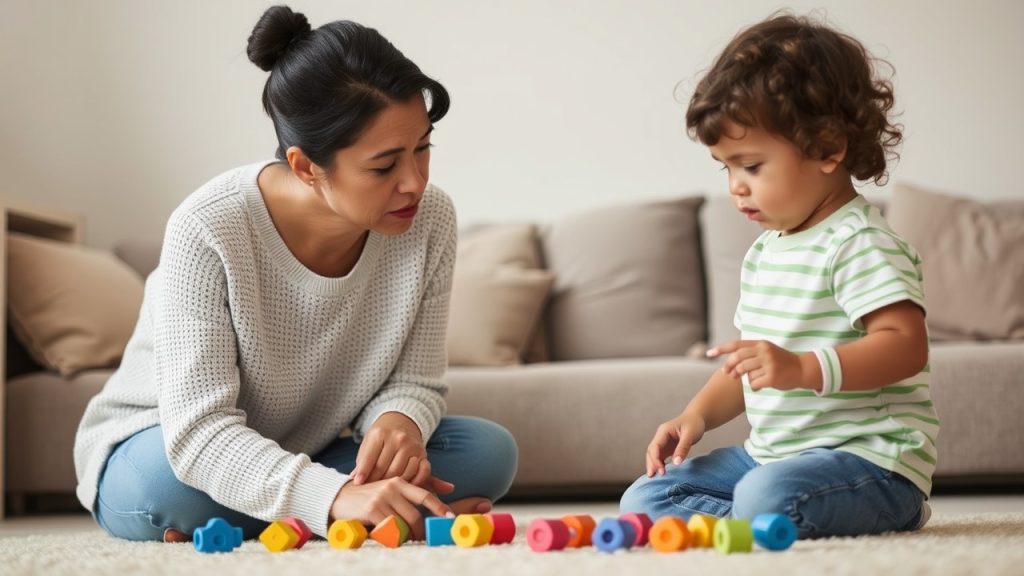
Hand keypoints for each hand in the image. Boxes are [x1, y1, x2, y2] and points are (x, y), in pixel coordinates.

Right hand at [330, 476, 454, 539]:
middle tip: (420, 539)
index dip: (439, 507)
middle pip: (415, 515)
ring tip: (403, 539)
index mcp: (400, 481)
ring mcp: (382, 498)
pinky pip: (389, 529)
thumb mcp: (392, 489)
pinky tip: (389, 538)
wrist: (340, 497)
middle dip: (419, 530)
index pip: (425, 495)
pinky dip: (392, 537)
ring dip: (405, 536)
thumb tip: (451, 487)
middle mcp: (392, 487)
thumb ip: (417, 490)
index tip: (450, 518)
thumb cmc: (370, 495)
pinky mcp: (372, 510)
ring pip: (402, 524)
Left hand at [352, 412, 431, 486]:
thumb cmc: (382, 435)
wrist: (401, 421)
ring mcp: (412, 446)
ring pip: (401, 474)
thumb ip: (362, 460)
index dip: (363, 473)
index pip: (370, 459)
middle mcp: (398, 439)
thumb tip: (355, 479)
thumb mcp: (369, 442)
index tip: (357, 483)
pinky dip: (414, 482)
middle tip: (370, 489)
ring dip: (392, 484)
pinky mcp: (423, 454)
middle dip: (376, 481)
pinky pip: (421, 473)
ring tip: (385, 488)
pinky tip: (405, 485)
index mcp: (381, 434)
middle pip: (385, 469)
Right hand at [646, 412, 706, 476]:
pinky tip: (661, 472)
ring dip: (653, 465)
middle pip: (651, 451)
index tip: (661, 471)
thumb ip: (683, 448)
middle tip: (652, 476)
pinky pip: (660, 457)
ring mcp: (663, 442)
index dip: (656, 459)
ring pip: (654, 455)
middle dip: (651, 463)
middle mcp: (660, 437)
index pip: (655, 447)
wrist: (697, 418)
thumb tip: (676, 463)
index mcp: (663, 431)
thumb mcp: (689, 435)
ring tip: (652, 477)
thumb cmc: (693, 424)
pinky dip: (659, 464)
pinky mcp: (667, 447)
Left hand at [708, 340, 815, 391]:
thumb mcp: (767, 351)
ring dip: (745, 378)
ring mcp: (769, 364)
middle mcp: (764, 351)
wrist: (803, 369)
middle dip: (730, 367)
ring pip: (745, 372)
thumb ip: (751, 353)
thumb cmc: (781, 362)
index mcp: (761, 344)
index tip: (709, 354)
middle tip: (729, 374)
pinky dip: (754, 386)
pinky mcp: (772, 377)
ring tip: (751, 379)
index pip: (736, 345)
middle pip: (738, 359)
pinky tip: (762, 385)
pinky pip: (754, 384)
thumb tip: (729, 362)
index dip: (721, 349)